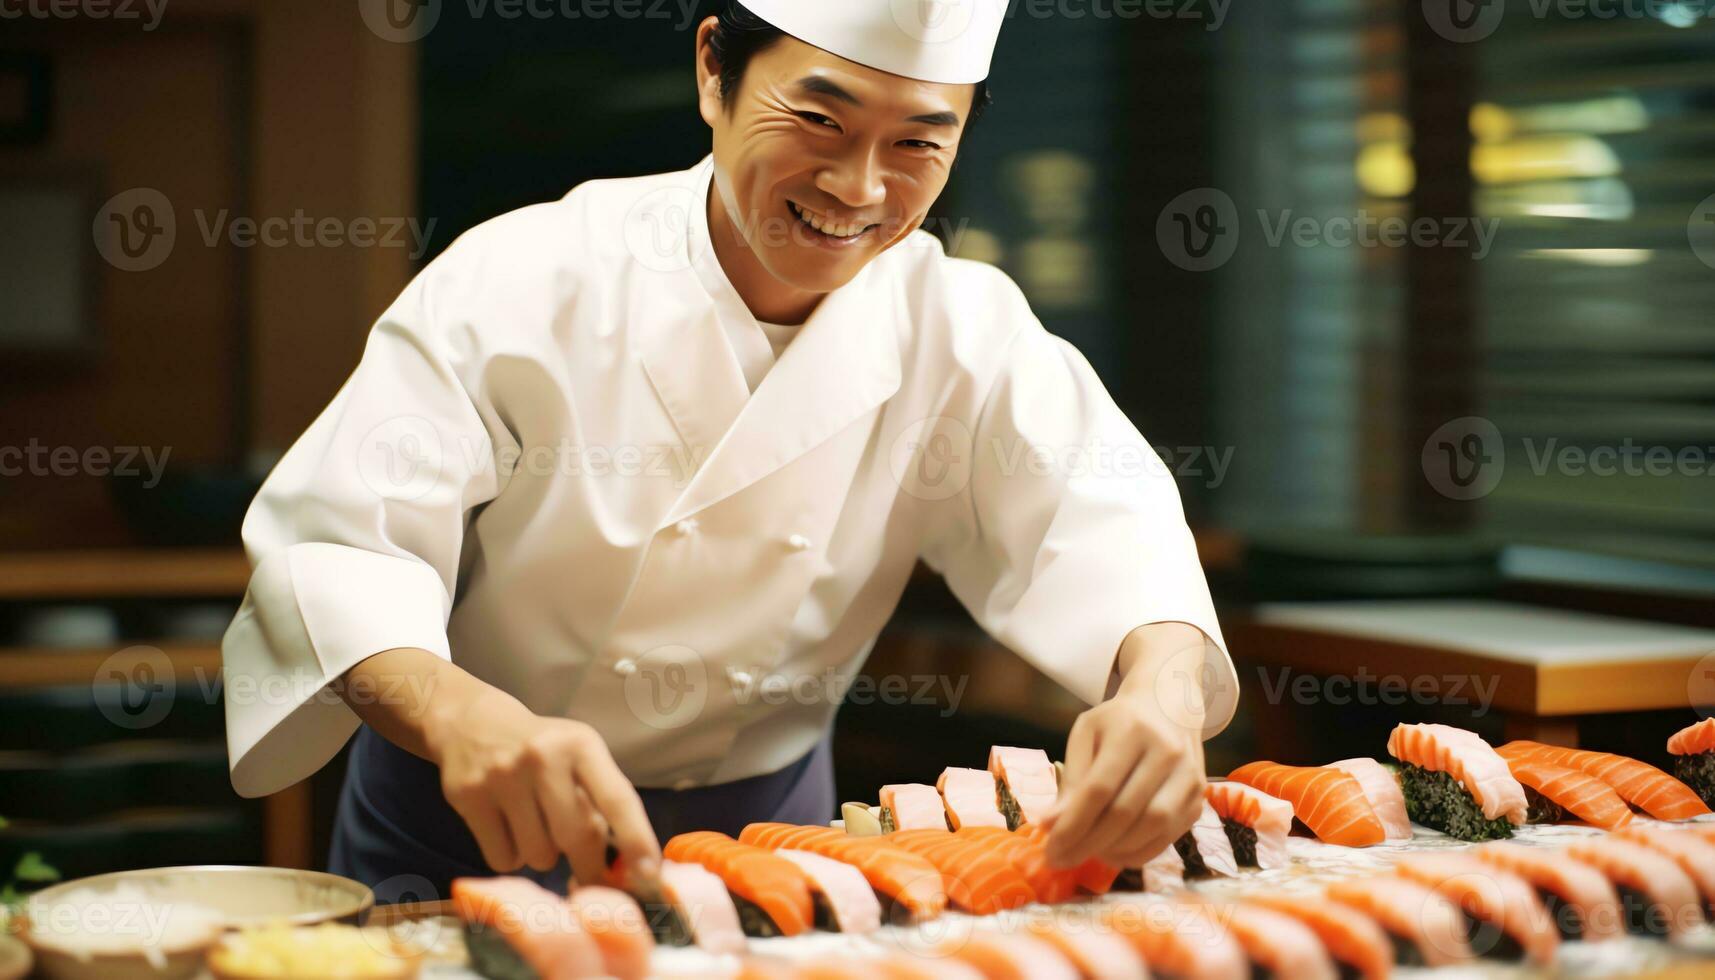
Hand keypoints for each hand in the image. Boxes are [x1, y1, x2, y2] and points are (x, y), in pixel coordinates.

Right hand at [426, 685, 660, 883]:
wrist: (472, 724)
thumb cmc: (542, 749)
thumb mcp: (579, 755)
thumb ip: (602, 800)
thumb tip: (626, 866)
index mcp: (581, 744)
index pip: (618, 798)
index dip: (637, 839)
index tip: (651, 873)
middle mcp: (543, 757)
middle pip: (577, 837)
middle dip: (587, 866)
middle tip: (587, 873)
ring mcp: (502, 776)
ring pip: (539, 855)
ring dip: (544, 855)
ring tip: (535, 827)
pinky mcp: (468, 797)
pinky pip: (503, 860)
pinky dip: (511, 857)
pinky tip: (508, 830)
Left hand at [1042, 623, 1211, 869]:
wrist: (1170, 707)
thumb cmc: (1119, 721)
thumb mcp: (1086, 734)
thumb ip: (1070, 779)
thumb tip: (1049, 825)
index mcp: (1132, 730)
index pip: (1099, 788)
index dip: (1072, 824)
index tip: (1048, 848)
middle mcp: (1167, 752)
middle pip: (1125, 812)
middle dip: (1087, 843)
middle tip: (1061, 860)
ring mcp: (1189, 777)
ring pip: (1150, 828)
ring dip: (1112, 851)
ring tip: (1084, 854)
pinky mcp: (1198, 799)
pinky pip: (1167, 837)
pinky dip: (1136, 853)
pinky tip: (1112, 852)